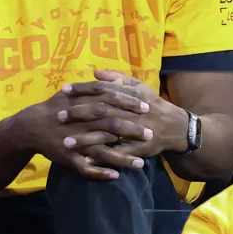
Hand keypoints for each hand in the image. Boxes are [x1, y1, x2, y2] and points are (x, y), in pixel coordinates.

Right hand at [17, 85, 152, 180]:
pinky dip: (100, 173)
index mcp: (83, 104)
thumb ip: (97, 87)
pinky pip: (86, 168)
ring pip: (101, 151)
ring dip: (122, 158)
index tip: (147, 108)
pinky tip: (116, 176)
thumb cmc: (56, 106)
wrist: (30, 126)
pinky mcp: (68, 158)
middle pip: (110, 125)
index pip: (110, 100)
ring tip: (141, 164)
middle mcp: (81, 123)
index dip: (129, 104)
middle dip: (131, 130)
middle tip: (150, 134)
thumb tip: (119, 80)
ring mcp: (75, 142)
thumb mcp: (74, 92)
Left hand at [62, 70, 188, 167]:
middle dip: (78, 114)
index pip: (101, 89)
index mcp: (128, 95)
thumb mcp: (138, 86)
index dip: (82, 90)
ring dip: (85, 139)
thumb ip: (117, 79)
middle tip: (58, 116)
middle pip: (100, 111)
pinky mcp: (135, 148)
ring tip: (65, 142)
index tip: (63, 91)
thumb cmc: (152, 104)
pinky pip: (116, 155)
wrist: (174, 126)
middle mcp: (129, 112)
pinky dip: (101, 158)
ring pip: (106, 134)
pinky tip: (85, 161)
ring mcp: (132, 131)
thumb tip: (95, 72)